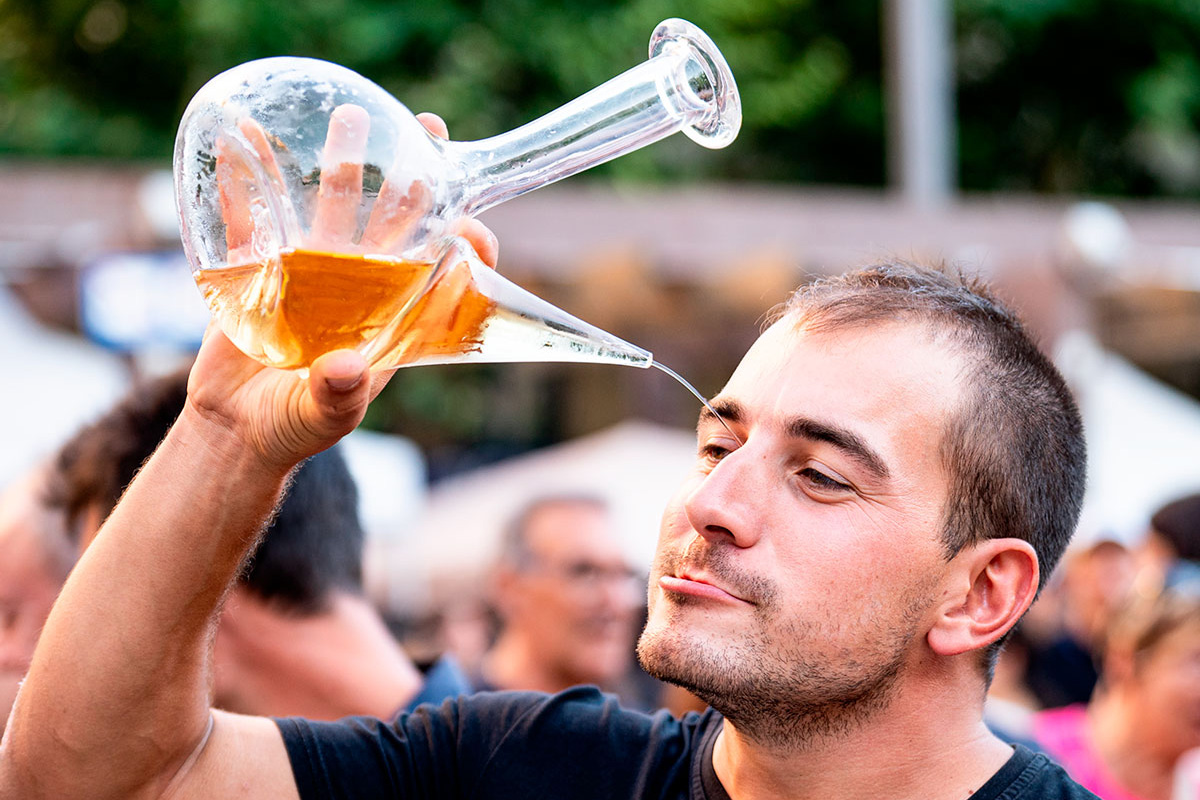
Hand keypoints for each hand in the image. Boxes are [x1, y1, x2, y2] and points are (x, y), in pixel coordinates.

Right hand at [198, 110, 499, 471]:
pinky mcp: (260, 270)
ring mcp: (310, 274)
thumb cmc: (293, 428)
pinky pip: (253, 218)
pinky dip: (245, 182)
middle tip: (428, 127)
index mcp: (389, 318)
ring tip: (352, 116)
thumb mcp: (322, 417)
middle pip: (392, 223)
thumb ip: (336, 396)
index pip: (439, 272)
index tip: (470, 222)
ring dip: (342, 165)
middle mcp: (357, 288)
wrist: (236, 430)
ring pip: (332, 209)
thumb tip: (345, 368)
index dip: (462, 244)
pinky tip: (242, 142)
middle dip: (411, 177)